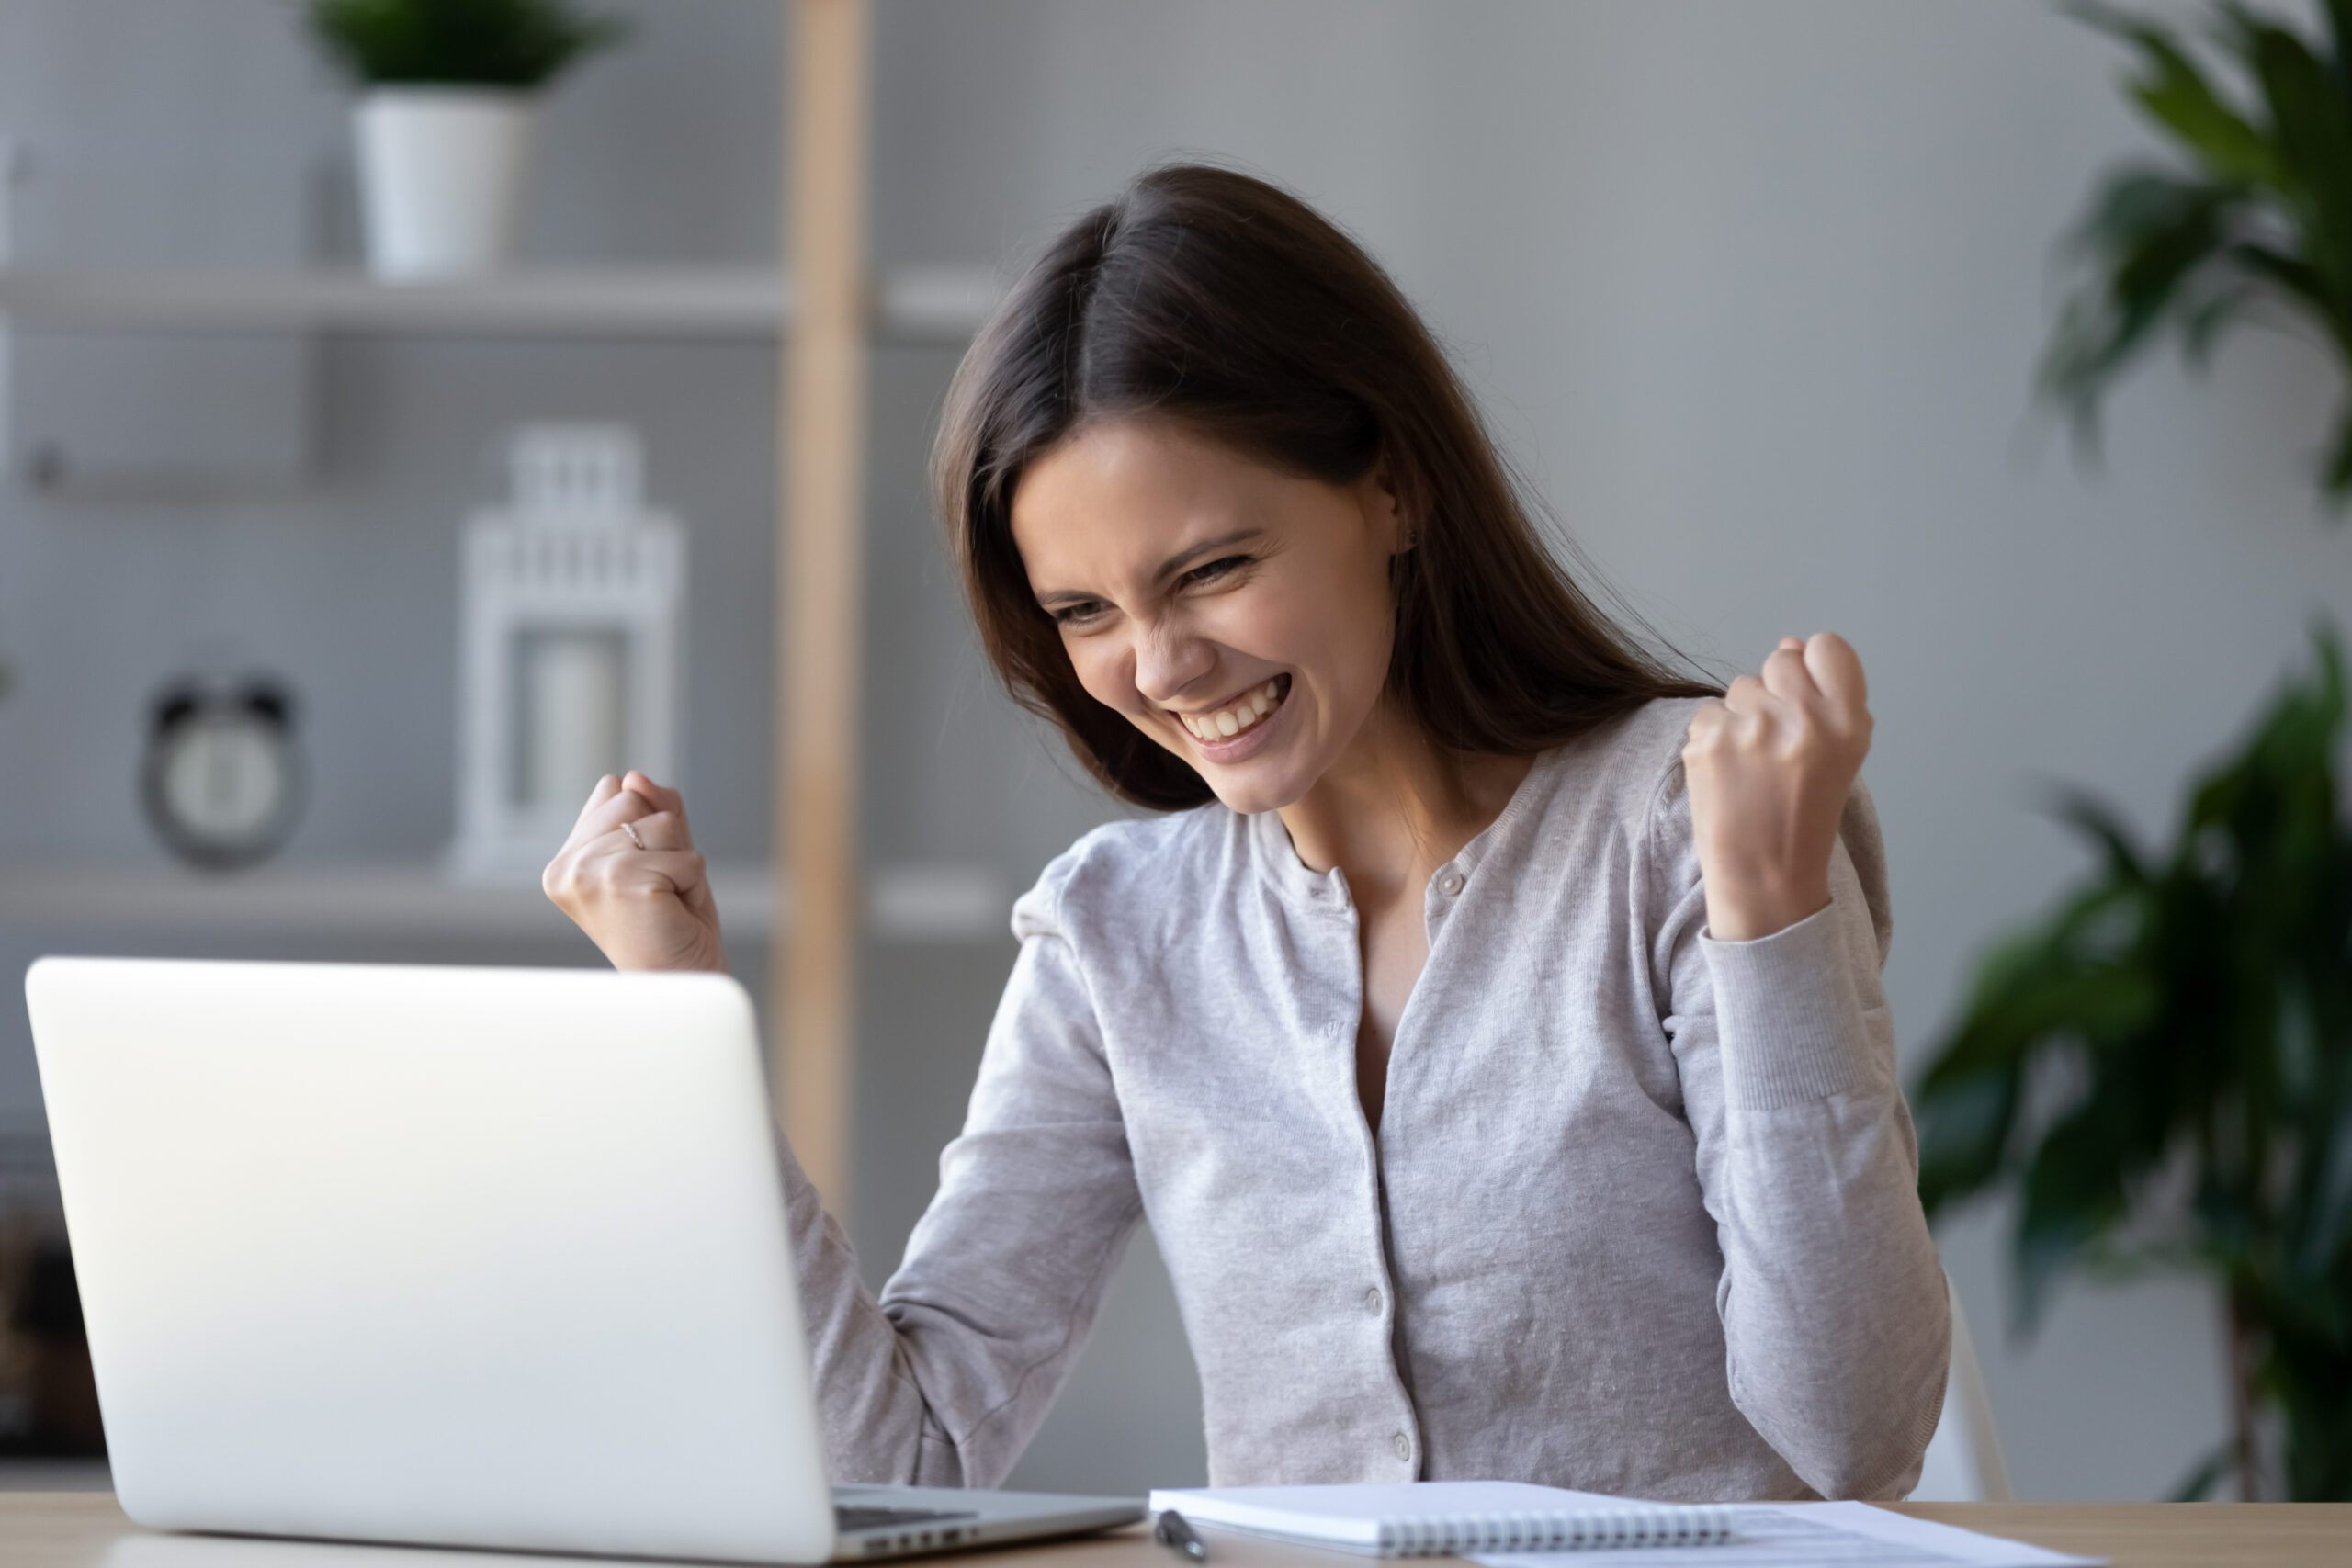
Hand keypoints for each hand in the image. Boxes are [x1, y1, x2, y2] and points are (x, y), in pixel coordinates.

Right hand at [542, 771, 727, 971]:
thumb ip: (654, 808)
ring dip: (679, 862)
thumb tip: (635, 776)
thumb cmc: (673, 924)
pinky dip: (691, 881)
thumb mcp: (666, 852)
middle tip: (660, 890)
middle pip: (633, 797)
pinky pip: (683, 854)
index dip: (647, 827)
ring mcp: (587, 874)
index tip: (642, 876)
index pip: (616, 789)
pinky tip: (671, 911)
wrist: (682, 982)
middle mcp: (565, 866)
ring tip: (665, 900)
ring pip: (661, 823)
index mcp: (565, 859)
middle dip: (665, 840)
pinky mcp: (620, 883)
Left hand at [1681, 633, 1872, 941]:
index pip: (1828, 647)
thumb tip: (1789, 642)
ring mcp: (1753, 727)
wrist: (1766, 874)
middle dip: (1776, 691)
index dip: (1813, 668)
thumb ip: (1823, 696)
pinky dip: (1714, 737)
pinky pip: (1709, 712)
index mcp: (1848, 722)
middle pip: (1780, 659)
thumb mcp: (1840, 754)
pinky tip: (1727, 772)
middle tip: (1777, 742)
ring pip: (1741, 685)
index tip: (1807, 698)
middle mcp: (1804, 718)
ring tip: (1752, 763)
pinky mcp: (1708, 739)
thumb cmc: (1805, 813)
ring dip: (1744, 715)